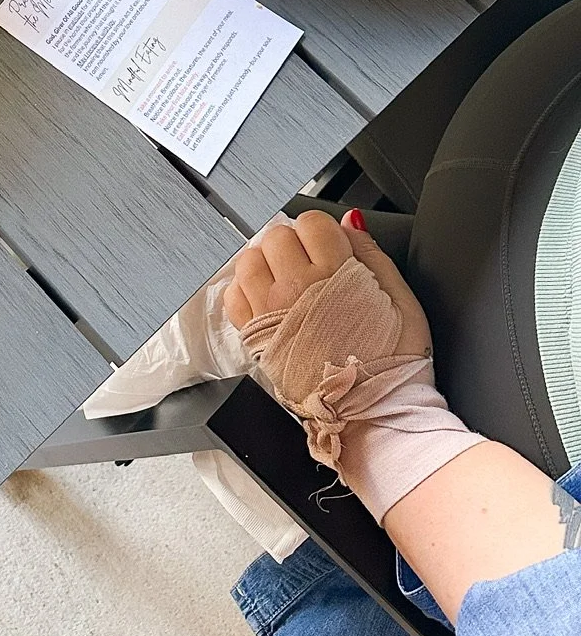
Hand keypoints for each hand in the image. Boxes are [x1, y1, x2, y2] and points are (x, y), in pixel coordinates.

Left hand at [223, 209, 432, 358]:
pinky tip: (269, 302)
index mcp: (335, 274)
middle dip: (293, 245)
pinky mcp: (255, 337)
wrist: (375, 413)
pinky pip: (233, 297)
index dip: (322, 232)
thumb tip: (351, 222)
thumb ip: (373, 254)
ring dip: (266, 265)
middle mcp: (297, 289)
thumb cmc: (393, 364)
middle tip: (311, 267)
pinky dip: (246, 292)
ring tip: (287, 282)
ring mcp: (271, 312)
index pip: (311, 222)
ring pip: (249, 261)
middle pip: (276, 237)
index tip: (330, 248)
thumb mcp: (403, 301)